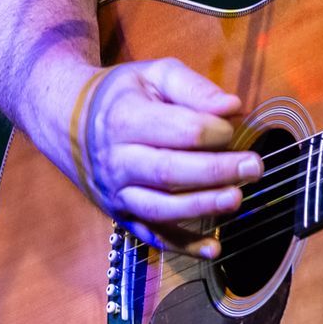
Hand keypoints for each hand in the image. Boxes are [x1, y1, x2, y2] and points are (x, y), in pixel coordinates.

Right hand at [69, 58, 259, 257]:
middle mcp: (117, 161)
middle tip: (254, 167)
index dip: (214, 130)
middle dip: (216, 172)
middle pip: (170, 172)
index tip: (234, 126)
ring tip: (237, 199)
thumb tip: (233, 108)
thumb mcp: (153, 74)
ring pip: (160, 208)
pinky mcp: (122, 215)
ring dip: (202, 208)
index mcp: (125, 119)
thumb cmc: (121, 94)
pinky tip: (213, 248)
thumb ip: (193, 88)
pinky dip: (183, 247)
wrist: (68, 123)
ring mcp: (117, 193)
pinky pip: (152, 236)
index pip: (179, 131)